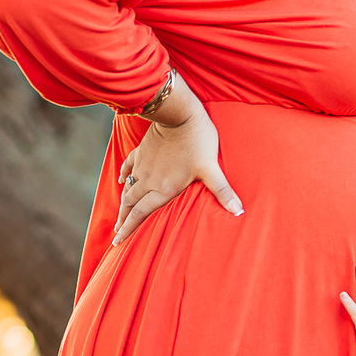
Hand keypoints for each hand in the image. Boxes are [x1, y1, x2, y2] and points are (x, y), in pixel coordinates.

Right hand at [113, 98, 242, 243]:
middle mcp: (148, 181)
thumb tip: (239, 211)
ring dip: (122, 204)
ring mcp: (142, 166)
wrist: (179, 114)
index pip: (141, 215)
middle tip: (116, 235)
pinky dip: (125, 176)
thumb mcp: (211, 169)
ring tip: (119, 215)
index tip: (118, 242)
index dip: (128, 229)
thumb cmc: (197, 141)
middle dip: (122, 221)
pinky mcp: (141, 151)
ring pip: (128, 189)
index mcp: (163, 189)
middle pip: (130, 205)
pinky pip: (128, 167)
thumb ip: (222, 191)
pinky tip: (122, 181)